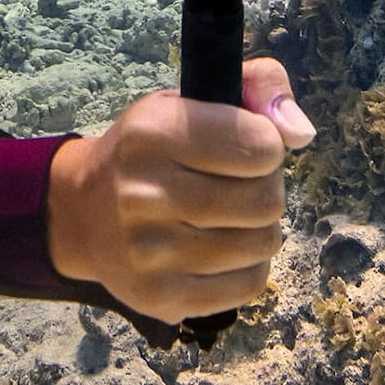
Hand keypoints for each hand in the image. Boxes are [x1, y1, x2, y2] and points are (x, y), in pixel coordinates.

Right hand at [45, 57, 315, 320]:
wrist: (84, 213)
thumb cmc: (153, 150)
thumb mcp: (193, 97)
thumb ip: (259, 86)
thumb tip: (301, 132)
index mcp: (151, 133)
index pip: (260, 146)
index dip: (265, 144)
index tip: (243, 145)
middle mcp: (144, 195)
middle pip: (267, 201)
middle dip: (265, 188)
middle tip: (236, 184)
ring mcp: (151, 254)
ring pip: (263, 244)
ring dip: (258, 228)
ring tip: (227, 216)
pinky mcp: (162, 298)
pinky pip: (250, 284)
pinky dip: (247, 265)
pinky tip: (220, 249)